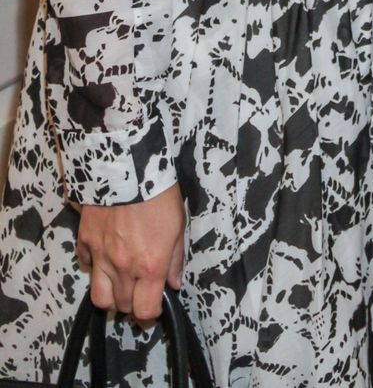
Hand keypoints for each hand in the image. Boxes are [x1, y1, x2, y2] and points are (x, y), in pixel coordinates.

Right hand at [76, 182, 184, 320]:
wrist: (129, 166)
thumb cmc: (160, 193)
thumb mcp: (179, 224)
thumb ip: (176, 258)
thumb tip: (174, 284)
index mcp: (151, 265)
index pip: (145, 310)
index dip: (150, 314)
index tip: (155, 305)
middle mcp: (123, 267)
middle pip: (122, 306)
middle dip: (132, 304)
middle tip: (140, 290)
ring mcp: (100, 256)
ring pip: (99, 297)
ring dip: (110, 295)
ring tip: (120, 283)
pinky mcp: (85, 240)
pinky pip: (85, 264)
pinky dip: (94, 264)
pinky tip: (105, 252)